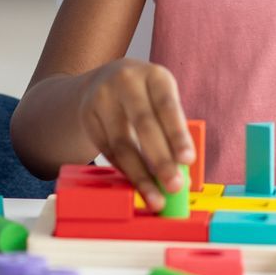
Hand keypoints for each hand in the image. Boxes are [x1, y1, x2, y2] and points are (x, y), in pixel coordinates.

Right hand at [76, 59, 193, 209]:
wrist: (104, 80)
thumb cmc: (146, 97)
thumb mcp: (161, 100)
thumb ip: (172, 130)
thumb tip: (183, 174)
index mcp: (154, 76)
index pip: (167, 106)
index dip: (177, 134)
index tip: (187, 161)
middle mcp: (126, 82)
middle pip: (143, 124)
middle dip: (160, 159)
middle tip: (174, 186)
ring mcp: (102, 98)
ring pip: (122, 143)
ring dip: (140, 175)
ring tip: (156, 199)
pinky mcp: (87, 116)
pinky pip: (108, 151)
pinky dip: (124, 171)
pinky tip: (137, 186)